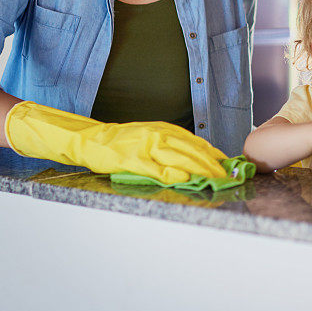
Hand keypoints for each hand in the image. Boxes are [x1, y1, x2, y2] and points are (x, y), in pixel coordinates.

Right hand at [5, 101, 226, 183]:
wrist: (82, 138)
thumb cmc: (114, 143)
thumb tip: (193, 159)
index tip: (228, 166)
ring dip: (199, 170)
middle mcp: (155, 135)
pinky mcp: (129, 159)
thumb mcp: (145, 138)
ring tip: (215, 181)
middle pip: (191, 150)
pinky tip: (186, 180)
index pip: (194, 142)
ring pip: (178, 159)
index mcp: (160, 130)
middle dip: (212, 165)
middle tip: (229, 178)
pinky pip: (155, 168)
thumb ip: (167, 146)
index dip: (212, 155)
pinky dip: (173, 174)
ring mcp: (142, 146)